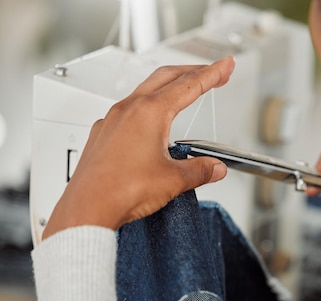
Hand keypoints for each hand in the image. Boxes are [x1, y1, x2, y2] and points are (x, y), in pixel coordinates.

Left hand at [42, 58, 235, 239]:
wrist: (87, 208)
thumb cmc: (121, 190)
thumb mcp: (173, 180)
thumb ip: (199, 170)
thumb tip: (215, 167)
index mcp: (149, 113)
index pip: (189, 86)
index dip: (212, 74)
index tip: (225, 66)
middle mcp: (128, 110)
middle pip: (167, 77)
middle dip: (193, 71)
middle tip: (212, 73)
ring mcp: (112, 120)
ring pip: (145, 91)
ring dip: (169, 87)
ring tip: (184, 93)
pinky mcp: (103, 134)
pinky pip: (128, 111)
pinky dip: (147, 107)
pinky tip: (153, 124)